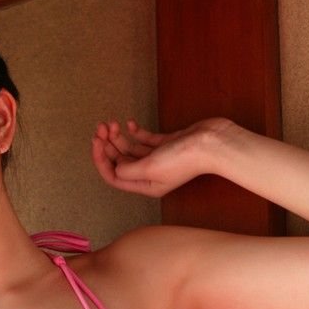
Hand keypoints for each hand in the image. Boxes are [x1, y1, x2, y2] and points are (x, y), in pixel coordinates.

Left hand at [91, 117, 235, 196]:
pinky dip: (135, 132)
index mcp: (145, 185)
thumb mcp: (149, 168)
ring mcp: (159, 159)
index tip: (96, 142)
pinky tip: (128, 123)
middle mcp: (150, 174)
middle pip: (121, 161)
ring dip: (119, 137)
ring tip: (111, 123)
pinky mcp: (167, 144)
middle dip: (108, 145)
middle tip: (101, 127)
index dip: (102, 160)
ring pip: (131, 149)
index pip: (115, 176)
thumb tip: (116, 167)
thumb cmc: (183, 159)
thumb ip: (127, 170)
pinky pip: (145, 140)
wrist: (212, 143)